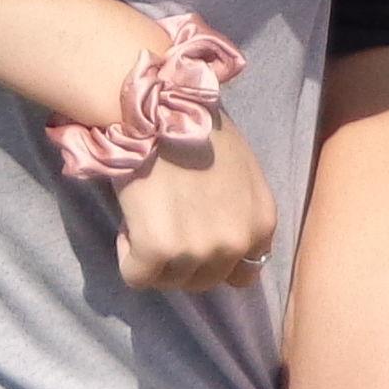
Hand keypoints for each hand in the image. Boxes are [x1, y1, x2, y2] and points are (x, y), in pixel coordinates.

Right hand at [109, 115, 276, 296]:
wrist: (160, 106)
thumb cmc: (197, 127)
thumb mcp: (242, 171)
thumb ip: (239, 211)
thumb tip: (219, 237)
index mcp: (262, 224)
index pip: (242, 273)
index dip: (213, 256)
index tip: (193, 233)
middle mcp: (237, 243)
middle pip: (204, 281)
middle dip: (182, 260)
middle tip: (164, 221)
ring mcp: (199, 250)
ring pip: (170, 282)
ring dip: (154, 257)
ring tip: (148, 215)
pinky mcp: (159, 250)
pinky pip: (137, 276)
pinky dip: (127, 255)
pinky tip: (130, 222)